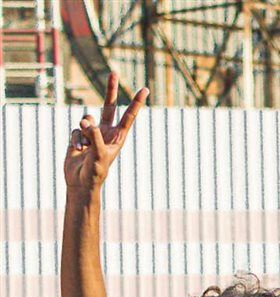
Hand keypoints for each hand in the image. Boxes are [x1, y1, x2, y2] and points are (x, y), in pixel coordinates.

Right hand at [63, 74, 147, 192]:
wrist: (81, 182)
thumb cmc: (96, 172)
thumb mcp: (99, 154)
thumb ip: (94, 136)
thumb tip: (85, 121)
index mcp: (118, 136)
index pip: (128, 116)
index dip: (136, 102)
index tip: (145, 89)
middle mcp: (106, 131)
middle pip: (108, 106)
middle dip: (110, 90)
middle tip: (113, 72)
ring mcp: (92, 132)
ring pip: (85, 119)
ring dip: (83, 133)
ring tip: (85, 147)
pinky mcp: (78, 135)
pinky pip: (74, 130)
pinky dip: (74, 140)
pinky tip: (77, 151)